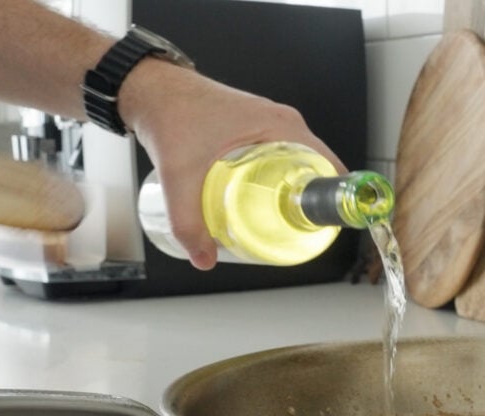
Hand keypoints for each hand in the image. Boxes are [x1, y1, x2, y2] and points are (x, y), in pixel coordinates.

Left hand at [118, 60, 346, 269]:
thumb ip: (187, 221)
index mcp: (282, 126)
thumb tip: (203, 258)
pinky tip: (264, 203)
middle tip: (297, 233)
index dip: (333, 199)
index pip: (328, 166)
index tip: (324, 226)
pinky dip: (280, 181)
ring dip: (294, 194)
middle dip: (309, 204)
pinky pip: (282, 159)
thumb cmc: (171, 113)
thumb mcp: (180, 174)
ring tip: (282, 224)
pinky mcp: (256, 129)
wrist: (151, 88)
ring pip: (298, 166)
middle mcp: (282, 123)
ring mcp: (270, 124)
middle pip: (315, 171)